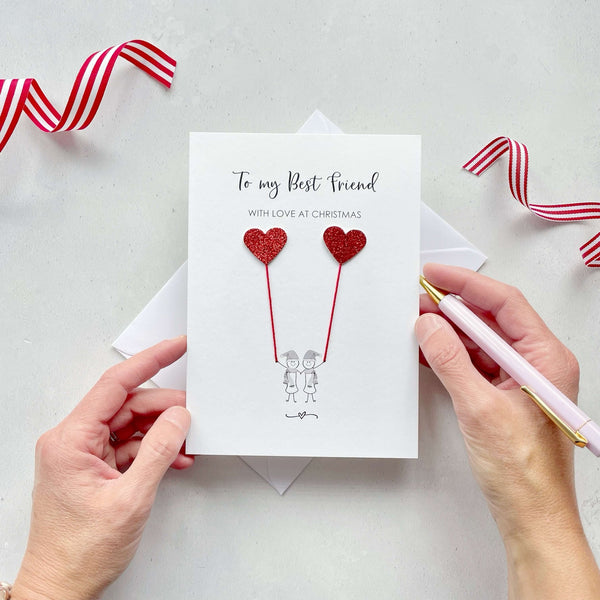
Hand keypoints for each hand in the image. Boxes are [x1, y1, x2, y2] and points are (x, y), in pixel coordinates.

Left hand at [12, 337, 192, 599]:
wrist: (62, 588)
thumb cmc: (80, 552)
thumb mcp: (130, 499)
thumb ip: (158, 451)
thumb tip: (179, 417)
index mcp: (70, 440)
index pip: (115, 384)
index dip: (151, 361)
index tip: (176, 346)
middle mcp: (73, 440)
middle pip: (127, 404)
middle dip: (164, 408)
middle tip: (193, 414)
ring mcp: (84, 453)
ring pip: (131, 424)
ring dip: (162, 431)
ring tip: (186, 443)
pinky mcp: (94, 466)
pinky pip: (130, 445)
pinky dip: (154, 450)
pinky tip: (174, 459)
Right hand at [416, 263, 599, 597]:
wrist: (530, 515)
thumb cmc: (523, 472)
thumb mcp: (480, 409)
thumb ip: (451, 361)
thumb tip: (429, 325)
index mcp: (545, 358)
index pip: (505, 304)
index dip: (467, 285)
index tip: (434, 275)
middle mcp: (535, 363)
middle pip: (491, 319)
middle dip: (452, 306)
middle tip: (418, 296)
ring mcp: (518, 378)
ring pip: (479, 340)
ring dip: (448, 329)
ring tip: (416, 320)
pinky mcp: (501, 394)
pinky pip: (473, 362)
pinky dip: (449, 353)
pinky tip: (427, 348)